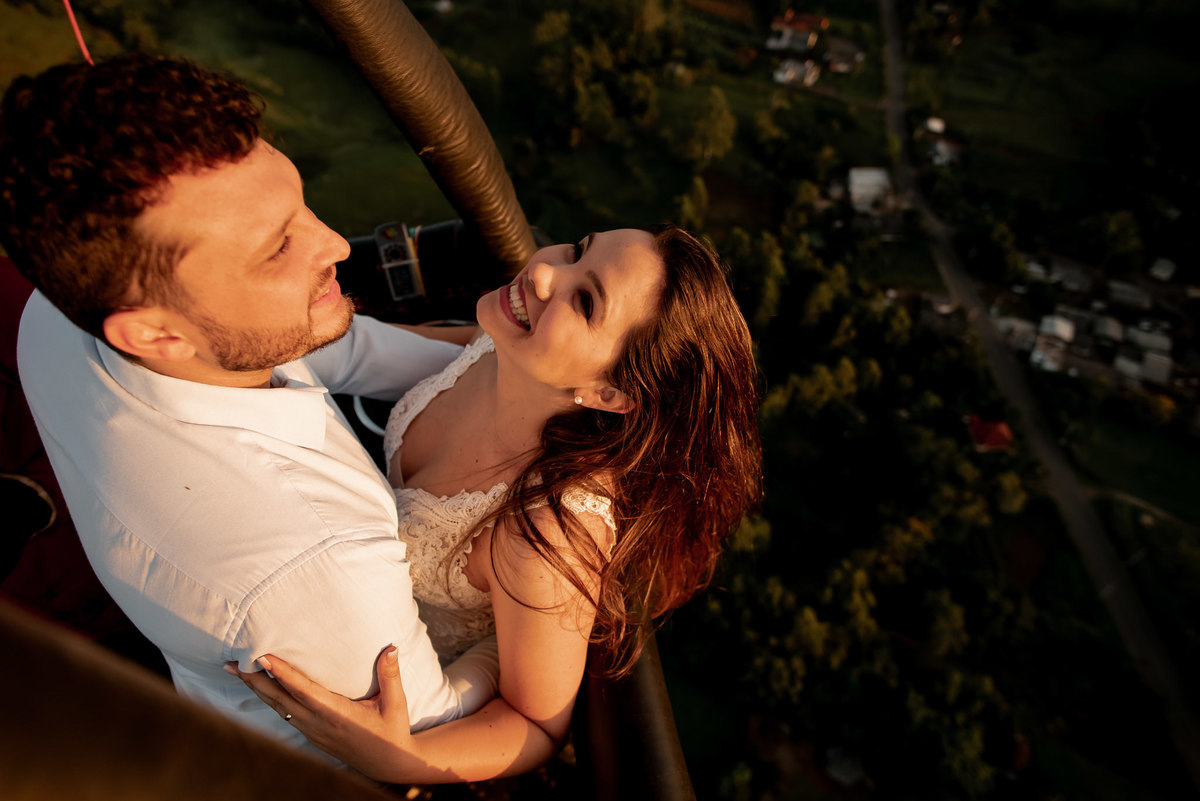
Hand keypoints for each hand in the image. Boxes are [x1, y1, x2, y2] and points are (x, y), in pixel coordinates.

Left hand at [227, 646, 415, 771]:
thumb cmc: (392, 730)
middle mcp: (319, 724)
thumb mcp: (395, 703)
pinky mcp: (312, 735)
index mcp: (336, 715)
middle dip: (254, 681)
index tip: (262, 658)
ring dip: (257, 689)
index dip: (282, 674)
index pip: (303, 691)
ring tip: (237, 671)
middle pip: (280, 700)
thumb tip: (392, 647)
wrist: (388, 763)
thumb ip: (390, 674)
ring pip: (278, 708)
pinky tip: (261, 689)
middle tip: (232, 663)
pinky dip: (270, 699)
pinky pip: (285, 714)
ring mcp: (313, 731)